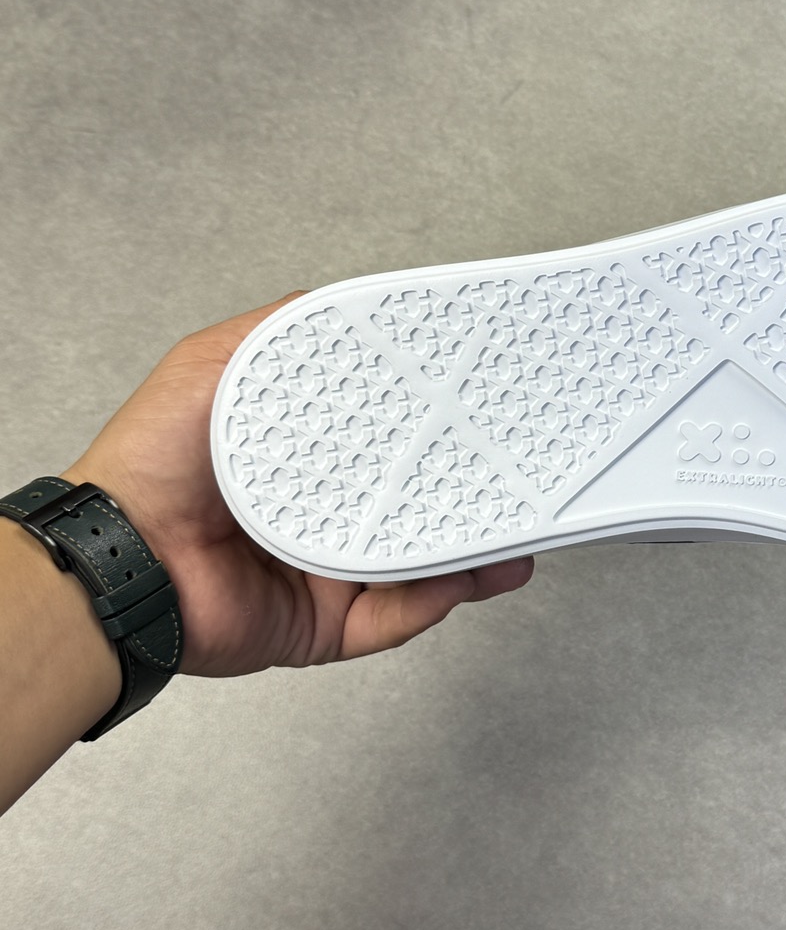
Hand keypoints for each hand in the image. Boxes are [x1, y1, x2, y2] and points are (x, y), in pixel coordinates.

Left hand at [65, 297, 533, 677]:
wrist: (122, 560)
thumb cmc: (150, 463)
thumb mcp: (216, 364)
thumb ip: (283, 331)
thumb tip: (350, 303)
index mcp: (303, 456)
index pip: (387, 437)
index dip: (436, 425)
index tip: (481, 408)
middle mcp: (322, 513)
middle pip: (416, 503)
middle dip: (473, 492)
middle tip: (520, 474)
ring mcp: (328, 573)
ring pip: (422, 565)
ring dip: (475, 553)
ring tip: (517, 536)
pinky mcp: (326, 627)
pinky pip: (395, 618)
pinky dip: (435, 601)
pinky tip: (471, 577)